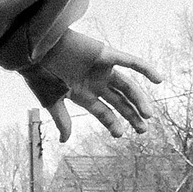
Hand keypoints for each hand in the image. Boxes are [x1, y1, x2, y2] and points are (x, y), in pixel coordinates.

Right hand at [28, 26, 160, 142]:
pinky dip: (145, 69)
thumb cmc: (39, 74)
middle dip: (131, 115)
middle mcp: (95, 82)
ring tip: (148, 115)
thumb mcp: (51, 101)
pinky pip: (131, 61)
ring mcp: (101, 68)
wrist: (34, 50)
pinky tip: (158, 80)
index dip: (113, 123)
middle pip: (119, 101)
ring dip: (139, 100)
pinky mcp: (105, 54)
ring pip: (127, 86)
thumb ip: (63, 120)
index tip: (120, 135)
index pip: (104, 111)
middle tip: (143, 130)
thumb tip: (64, 141)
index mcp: (82, 93)